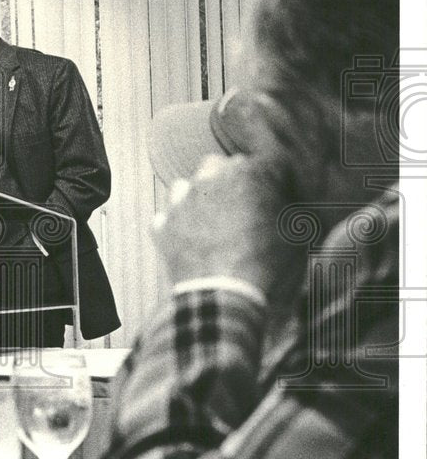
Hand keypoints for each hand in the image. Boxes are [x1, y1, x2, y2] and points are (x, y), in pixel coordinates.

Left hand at [153, 154, 296, 296]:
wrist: (225, 297)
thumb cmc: (267, 266)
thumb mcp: (295, 236)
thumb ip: (290, 209)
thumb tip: (286, 205)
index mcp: (248, 173)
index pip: (268, 161)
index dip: (276, 178)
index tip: (279, 192)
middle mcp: (210, 179)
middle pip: (222, 165)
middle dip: (233, 179)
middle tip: (245, 205)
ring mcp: (181, 202)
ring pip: (188, 185)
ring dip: (200, 197)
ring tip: (213, 220)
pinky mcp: (163, 226)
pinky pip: (168, 216)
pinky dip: (178, 224)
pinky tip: (191, 239)